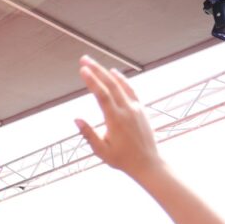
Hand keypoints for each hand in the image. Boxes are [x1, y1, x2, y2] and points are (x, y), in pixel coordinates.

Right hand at [75, 56, 164, 180]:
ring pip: (120, 85)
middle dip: (96, 70)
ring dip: (106, 72)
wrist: (148, 163)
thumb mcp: (101, 151)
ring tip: (95, 64)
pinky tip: (114, 73)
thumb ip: (88, 134)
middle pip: (110, 84)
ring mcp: (135, 108)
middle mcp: (127, 110)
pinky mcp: (141, 109)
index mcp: (116, 120)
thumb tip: (76, 119)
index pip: (102, 95)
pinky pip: (130, 90)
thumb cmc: (122, 159)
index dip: (92, 81)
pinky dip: (122, 80)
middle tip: (83, 59)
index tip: (82, 69)